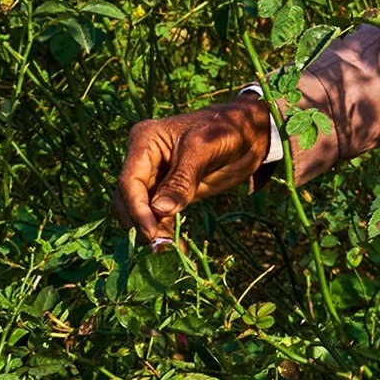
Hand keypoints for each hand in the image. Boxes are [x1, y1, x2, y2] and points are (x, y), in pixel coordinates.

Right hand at [113, 96, 272, 245]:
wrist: (252, 131)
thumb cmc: (228, 128)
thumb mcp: (204, 149)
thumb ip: (182, 179)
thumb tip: (160, 210)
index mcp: (145, 141)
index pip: (129, 182)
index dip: (137, 209)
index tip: (151, 231)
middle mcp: (143, 160)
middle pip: (128, 200)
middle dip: (141, 223)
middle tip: (161, 246)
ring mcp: (155, 177)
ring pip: (139, 211)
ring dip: (151, 232)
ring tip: (169, 250)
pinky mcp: (169, 192)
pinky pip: (158, 216)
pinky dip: (164, 231)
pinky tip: (175, 247)